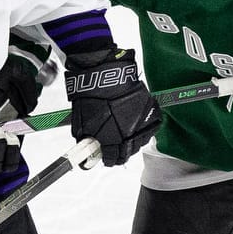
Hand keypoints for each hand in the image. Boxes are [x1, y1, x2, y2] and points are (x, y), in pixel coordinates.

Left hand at [64, 48, 159, 166]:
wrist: (106, 74)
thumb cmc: (92, 95)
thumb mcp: (81, 122)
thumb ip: (87, 138)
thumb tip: (88, 146)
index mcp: (111, 139)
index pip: (113, 158)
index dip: (108, 159)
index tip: (106, 158)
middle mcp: (130, 134)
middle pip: (129, 152)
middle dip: (121, 153)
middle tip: (116, 149)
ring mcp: (142, 122)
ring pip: (141, 141)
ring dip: (133, 142)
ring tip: (126, 137)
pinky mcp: (151, 111)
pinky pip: (151, 127)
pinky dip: (144, 129)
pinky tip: (136, 127)